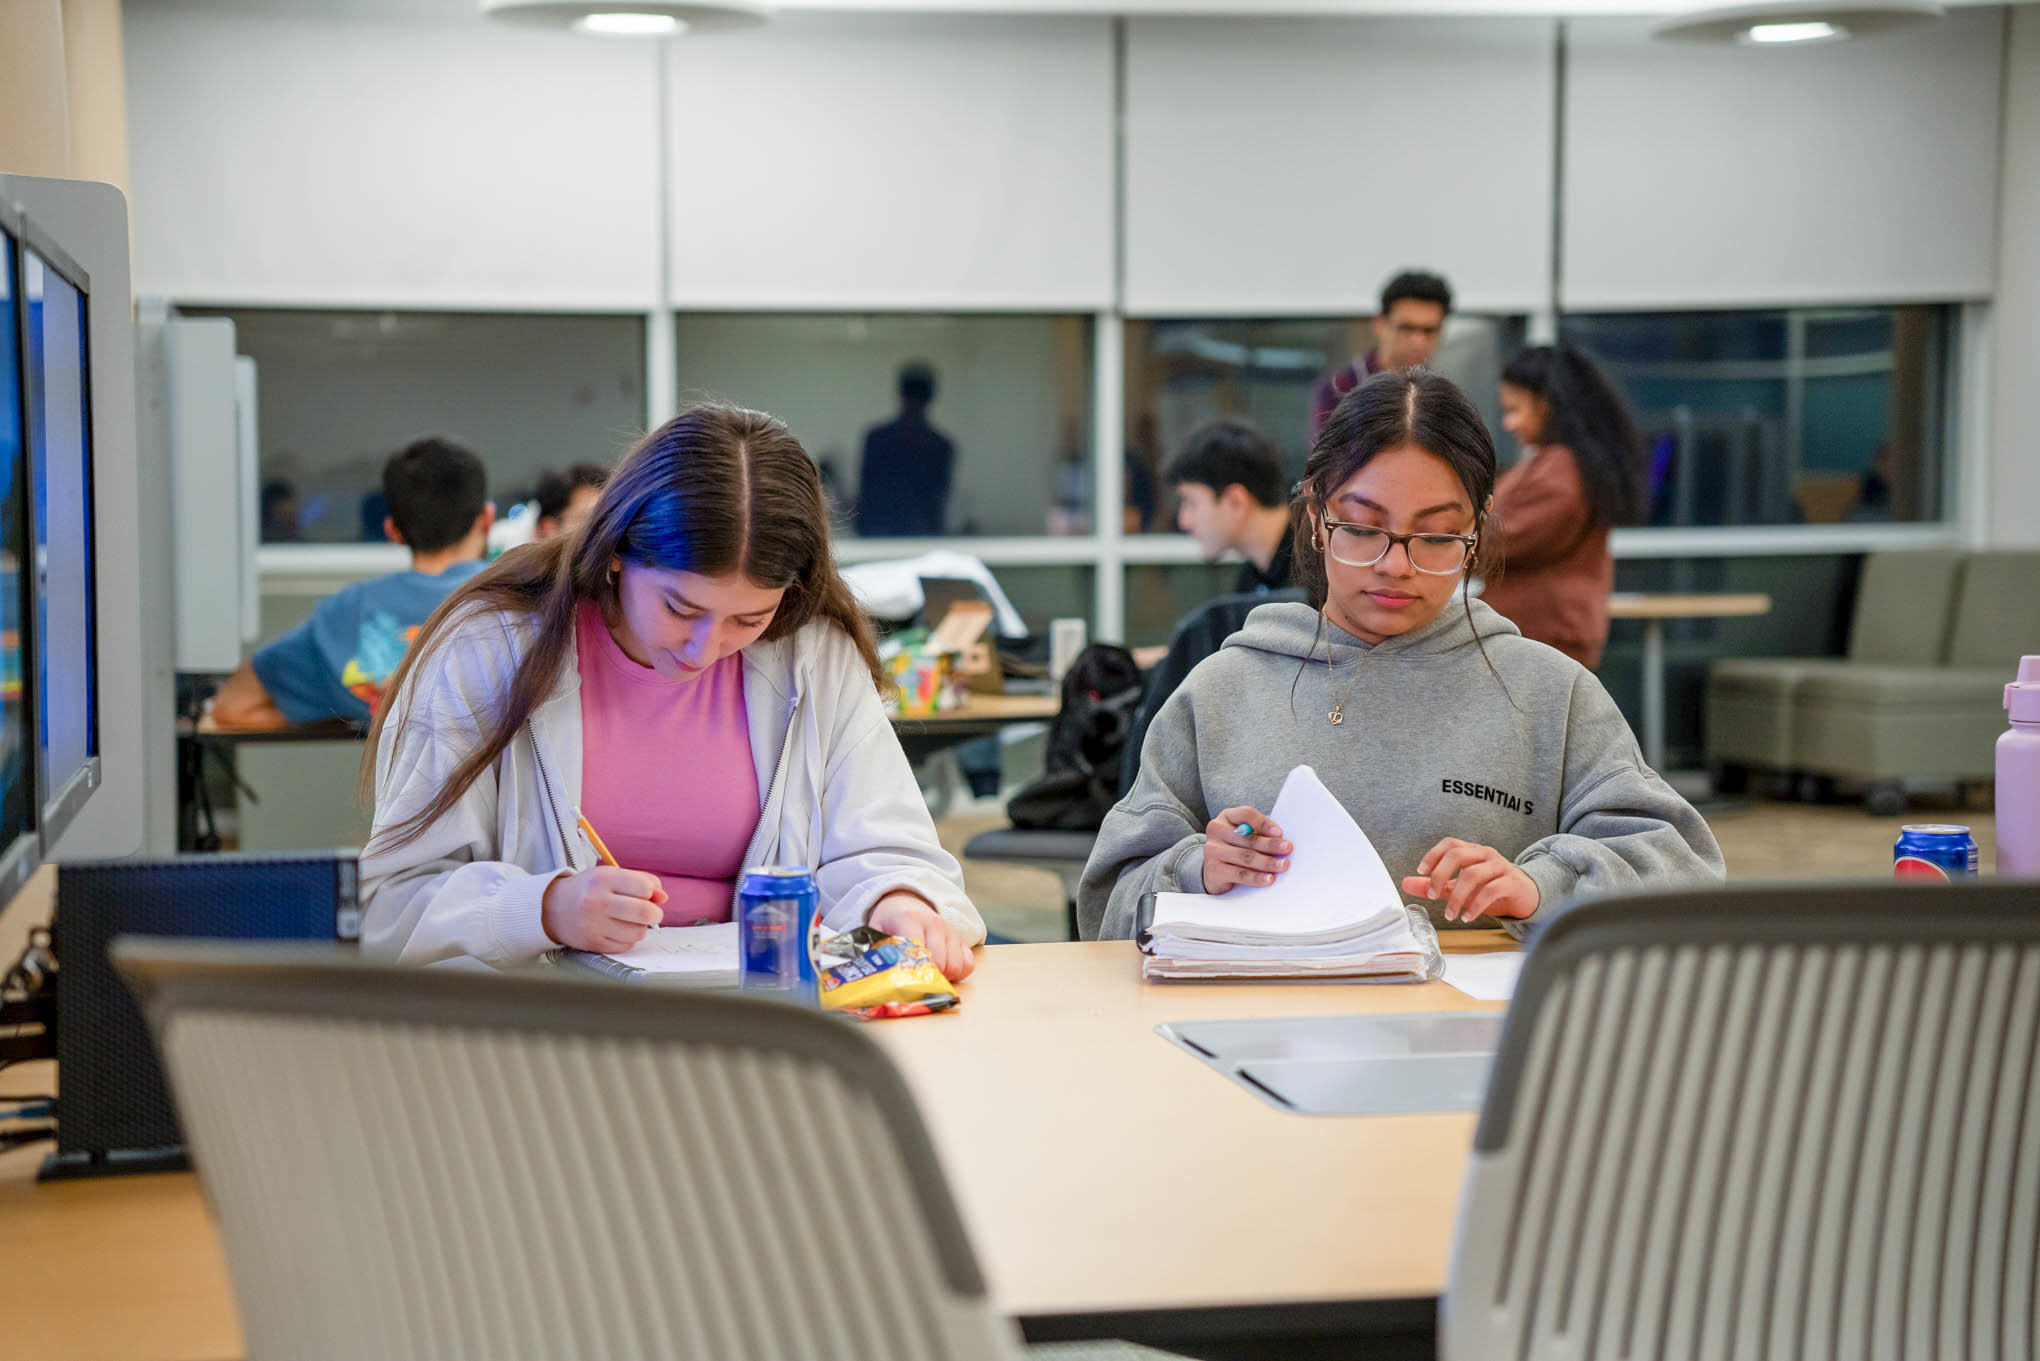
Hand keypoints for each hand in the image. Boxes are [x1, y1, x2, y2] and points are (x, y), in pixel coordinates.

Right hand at [540, 866, 668, 952]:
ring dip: (640, 927)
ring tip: (628, 920)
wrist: (552, 908)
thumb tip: (663, 898)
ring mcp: (593, 925)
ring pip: (638, 932)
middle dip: (655, 914)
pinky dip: (627, 939)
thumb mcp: (611, 875)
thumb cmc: (588, 890)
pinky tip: (617, 930)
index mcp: (603, 879)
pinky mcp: (593, 944)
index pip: (645, 887)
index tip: (648, 894)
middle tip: (651, 912)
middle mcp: (597, 902)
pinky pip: (626, 946)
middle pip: (645, 913)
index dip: (653, 892)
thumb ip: (642, 881)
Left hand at [868, 892, 975, 981]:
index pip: (919, 952)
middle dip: (928, 978)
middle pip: (941, 963)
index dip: (914, 972)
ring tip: (928, 975)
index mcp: (910, 919)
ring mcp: (950, 930)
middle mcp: (934, 923)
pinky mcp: (961, 938)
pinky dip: (958, 972)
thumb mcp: (875, 931)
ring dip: (943, 977)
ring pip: (957, 966)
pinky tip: (943, 970)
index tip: (904, 980)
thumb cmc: (889, 922)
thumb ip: (875, 951)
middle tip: (915, 980)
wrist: (905, 901)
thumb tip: (873, 979)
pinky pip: (968, 964)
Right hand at [1201, 807, 1292, 894]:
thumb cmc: (1235, 848)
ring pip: (1245, 856)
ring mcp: (1213, 850)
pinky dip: (1256, 877)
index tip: (1279, 833)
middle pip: (1248, 837)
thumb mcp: (1244, 835)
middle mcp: (1217, 831)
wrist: (1212, 870)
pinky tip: (1268, 879)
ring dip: (1267, 862)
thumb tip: (1281, 840)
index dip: (1264, 823)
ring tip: (1282, 865)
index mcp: (1227, 817)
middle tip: (1287, 849)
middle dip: (1270, 844)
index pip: (1246, 814)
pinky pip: (1240, 874)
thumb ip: (1259, 834)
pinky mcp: (1214, 870)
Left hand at [1400, 838, 1539, 922]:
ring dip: (1457, 897)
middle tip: (1431, 895)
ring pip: (1473, 875)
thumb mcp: (1461, 886)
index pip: (1450, 844)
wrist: (1525, 896)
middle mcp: (1486, 855)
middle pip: (1458, 855)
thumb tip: (1406, 883)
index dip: (1433, 854)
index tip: (1421, 871)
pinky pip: (1490, 891)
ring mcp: (1500, 867)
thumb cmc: (1491, 888)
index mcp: (1473, 851)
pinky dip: (1475, 905)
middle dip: (1440, 875)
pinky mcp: (1512, 883)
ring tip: (1450, 914)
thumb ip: (1436, 885)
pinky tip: (1467, 916)